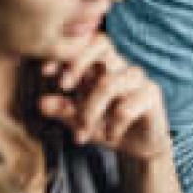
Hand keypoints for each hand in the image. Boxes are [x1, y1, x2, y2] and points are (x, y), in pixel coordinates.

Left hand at [38, 33, 173, 161]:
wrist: (142, 149)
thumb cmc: (110, 128)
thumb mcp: (80, 121)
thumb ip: (63, 109)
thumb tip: (41, 103)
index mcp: (102, 67)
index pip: (86, 43)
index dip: (66, 52)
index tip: (45, 72)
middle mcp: (121, 67)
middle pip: (101, 46)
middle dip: (77, 65)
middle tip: (63, 87)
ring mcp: (138, 80)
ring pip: (108, 83)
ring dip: (91, 110)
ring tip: (83, 132)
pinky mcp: (152, 96)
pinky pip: (126, 107)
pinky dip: (113, 126)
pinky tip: (111, 136)